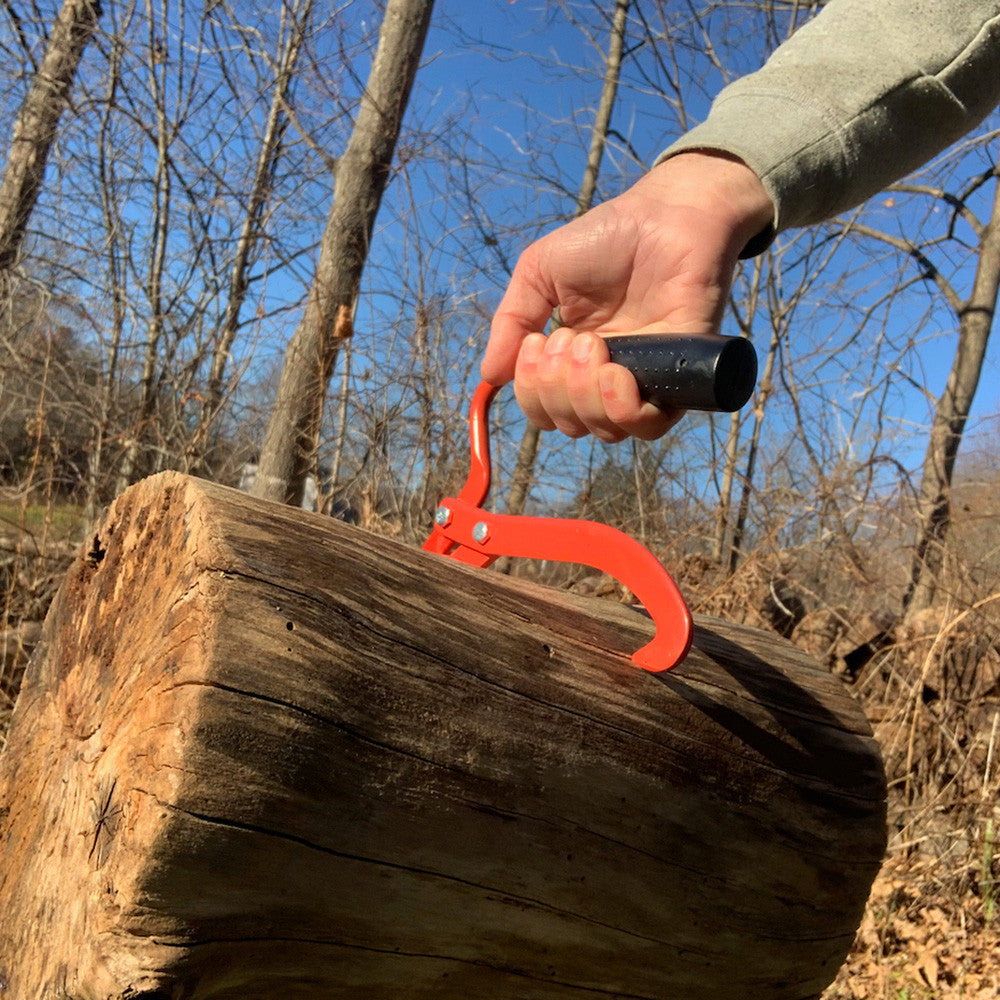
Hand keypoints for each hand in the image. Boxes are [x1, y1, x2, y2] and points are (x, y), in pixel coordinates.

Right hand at [482, 152, 772, 441]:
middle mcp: (605, 378)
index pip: (542, 409)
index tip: (537, 343)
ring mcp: (642, 381)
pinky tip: (616, 374)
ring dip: (584, 396)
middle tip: (570, 338)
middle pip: (568, 424)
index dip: (531, 390)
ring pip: (603, 431)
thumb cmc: (607, 238)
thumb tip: (491, 377)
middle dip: (554, 387)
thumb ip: (511, 320)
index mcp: (572, 360)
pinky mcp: (678, 379)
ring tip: (592, 346)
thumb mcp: (539, 272)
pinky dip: (622, 410)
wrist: (668, 215)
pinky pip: (649, 427)